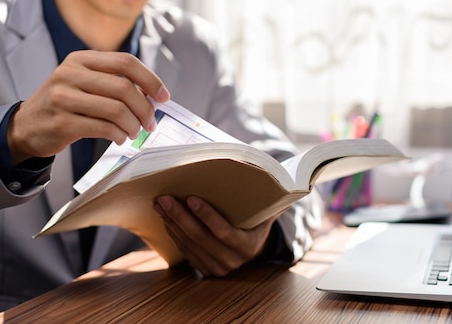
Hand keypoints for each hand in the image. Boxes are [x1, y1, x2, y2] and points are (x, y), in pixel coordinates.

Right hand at [8, 51, 169, 163]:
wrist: (27, 126)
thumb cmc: (66, 104)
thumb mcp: (84, 82)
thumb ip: (114, 82)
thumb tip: (153, 94)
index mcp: (81, 59)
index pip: (125, 62)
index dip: (150, 80)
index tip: (164, 97)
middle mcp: (70, 73)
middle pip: (124, 88)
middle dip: (145, 109)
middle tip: (150, 123)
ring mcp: (63, 97)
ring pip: (116, 110)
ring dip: (133, 125)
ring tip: (134, 132)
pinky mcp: (62, 122)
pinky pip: (103, 128)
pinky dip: (119, 135)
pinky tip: (120, 138)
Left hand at [153, 195, 276, 276]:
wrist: (251, 246)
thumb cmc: (258, 221)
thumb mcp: (268, 211)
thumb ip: (275, 200)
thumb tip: (291, 184)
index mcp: (249, 247)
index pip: (225, 233)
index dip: (207, 216)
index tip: (191, 198)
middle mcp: (232, 261)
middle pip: (201, 238)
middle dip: (180, 217)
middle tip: (165, 198)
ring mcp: (216, 268)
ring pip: (189, 244)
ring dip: (172, 223)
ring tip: (160, 204)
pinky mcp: (203, 269)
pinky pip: (184, 250)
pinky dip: (173, 232)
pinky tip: (165, 217)